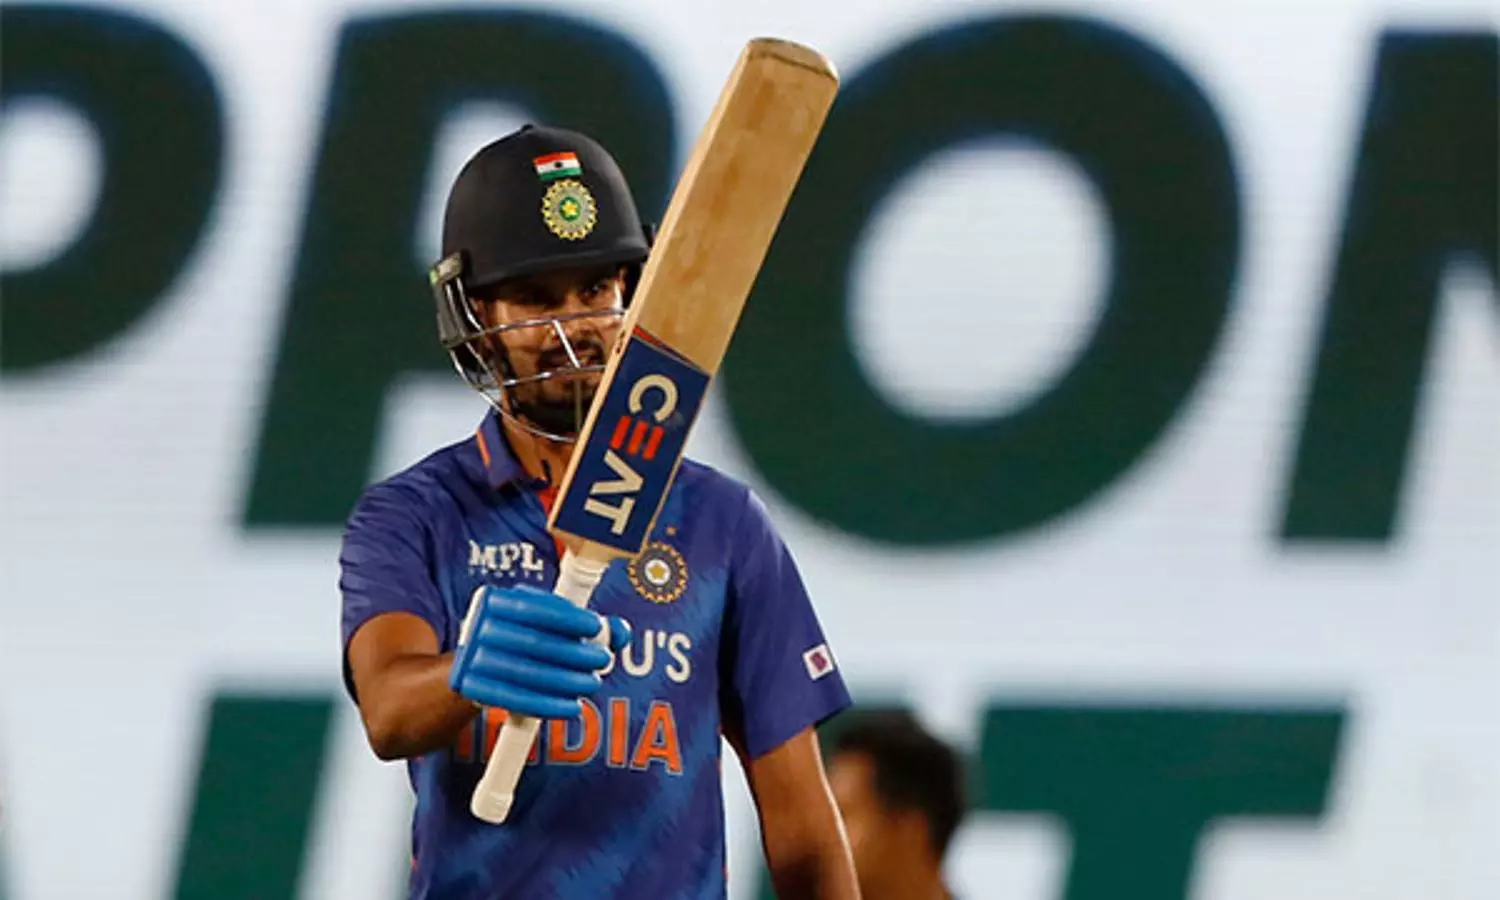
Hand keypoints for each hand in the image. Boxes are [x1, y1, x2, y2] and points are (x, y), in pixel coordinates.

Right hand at [449, 584, 631, 718]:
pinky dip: (547, 705)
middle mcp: (477, 627)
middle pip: (533, 642)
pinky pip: (514, 701)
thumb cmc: (524, 637)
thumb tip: (619, 631)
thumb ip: (585, 623)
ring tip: (592, 683)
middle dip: (575, 653)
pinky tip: (572, 706)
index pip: (533, 607)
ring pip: (525, 673)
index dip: (567, 617)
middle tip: (603, 660)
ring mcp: (471, 659)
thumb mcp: (549, 621)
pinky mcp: (473, 690)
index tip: (597, 626)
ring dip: (566, 681)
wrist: (480, 666)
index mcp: (495, 600)